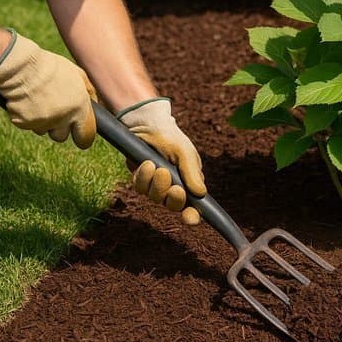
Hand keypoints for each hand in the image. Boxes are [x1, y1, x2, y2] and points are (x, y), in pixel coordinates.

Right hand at [0, 29, 95, 148]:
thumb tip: (98, 107)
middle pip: (61, 136)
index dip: (82, 138)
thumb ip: (90, 93)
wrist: (21, 65)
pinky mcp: (24, 123)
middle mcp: (64, 119)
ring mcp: (43, 122)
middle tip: (52, 111)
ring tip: (37, 101)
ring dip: (41, 122)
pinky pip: (26, 125)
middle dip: (57, 129)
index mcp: (80, 109)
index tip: (79, 136)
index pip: (86, 136)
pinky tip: (24, 100)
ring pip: (43, 131)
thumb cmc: (50, 68)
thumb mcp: (78, 75)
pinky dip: (24, 116)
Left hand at [118, 98, 205, 224]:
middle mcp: (174, 186)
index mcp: (190, 182)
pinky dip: (143, 177)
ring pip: (155, 198)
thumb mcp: (184, 153)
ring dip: (156, 184)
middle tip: (175, 188)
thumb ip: (192, 173)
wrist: (146, 122)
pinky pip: (140, 188)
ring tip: (155, 166)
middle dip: (173, 198)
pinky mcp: (141, 179)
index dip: (192, 215)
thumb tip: (201, 194)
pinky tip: (145, 164)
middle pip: (174, 205)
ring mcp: (156, 184)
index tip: (191, 219)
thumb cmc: (170, 136)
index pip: (193, 205)